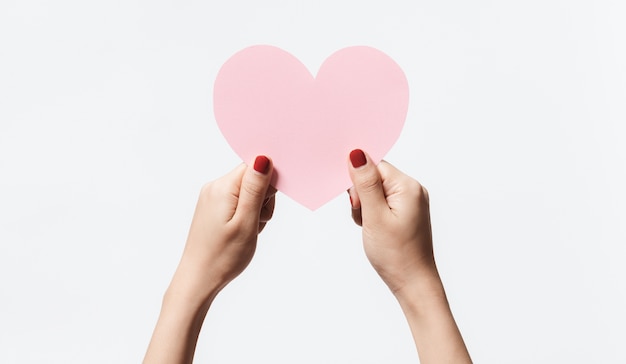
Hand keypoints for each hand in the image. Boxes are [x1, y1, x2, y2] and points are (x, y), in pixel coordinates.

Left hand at [144, 156, 274, 363]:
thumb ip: (256, 189)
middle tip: (257, 223)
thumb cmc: (223, 256)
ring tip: (249, 231)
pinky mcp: (213, 208)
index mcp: (222, 187)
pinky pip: (239, 202)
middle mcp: (214, 187)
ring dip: (256, 210)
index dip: (268, 184)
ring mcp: (212, 198)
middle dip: (263, 199)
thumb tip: (263, 157)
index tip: (265, 206)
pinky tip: (242, 232)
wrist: (198, 280)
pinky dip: (247, 215)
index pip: (254, 166)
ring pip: (248, 192)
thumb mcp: (246, 222)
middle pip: (252, 178)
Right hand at [347, 149, 471, 363]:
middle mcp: (413, 190)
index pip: (375, 166)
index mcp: (408, 186)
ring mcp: (411, 202)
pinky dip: (372, 214)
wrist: (413, 284)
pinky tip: (374, 230)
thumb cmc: (396, 254)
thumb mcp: (374, 216)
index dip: (359, 182)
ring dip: (365, 207)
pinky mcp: (406, 213)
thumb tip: (356, 153)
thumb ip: (365, 183)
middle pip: (374, 177)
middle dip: (361, 196)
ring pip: (375, 191)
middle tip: (365, 219)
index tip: (356, 204)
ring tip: (370, 228)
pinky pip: (382, 203)